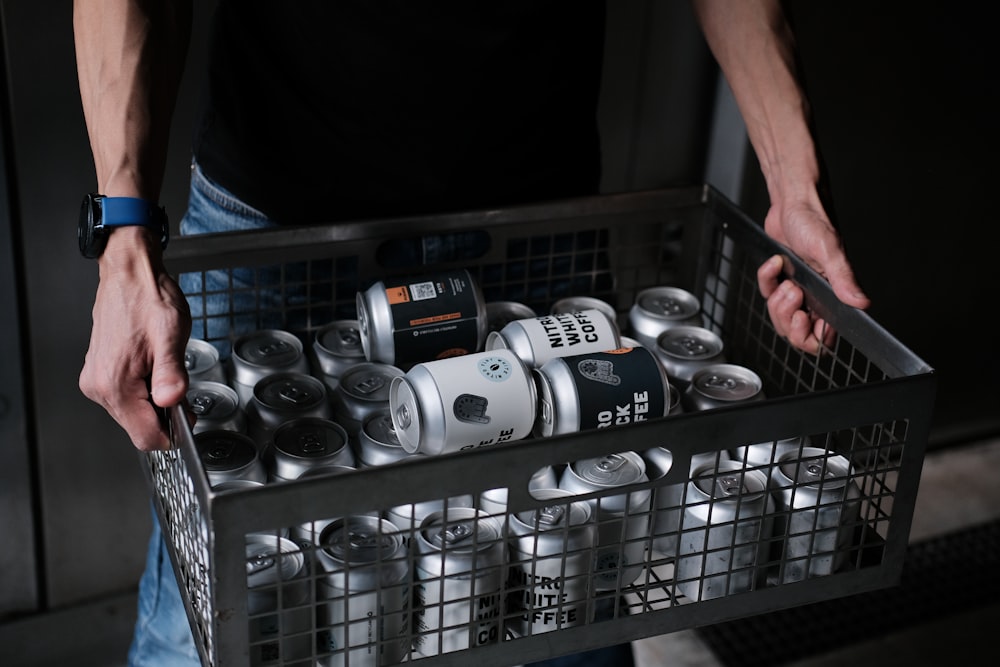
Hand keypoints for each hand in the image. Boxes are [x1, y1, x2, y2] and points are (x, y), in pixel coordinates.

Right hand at [79, 227, 191, 450]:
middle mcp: (99, 387)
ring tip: (162, 367)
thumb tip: (172, 402)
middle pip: (139, 427)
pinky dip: (144, 391)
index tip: (187, 416)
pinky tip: (151, 366)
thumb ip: (171, 373)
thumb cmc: (149, 299)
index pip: (146, 437)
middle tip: (178, 383)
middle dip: (164, 415)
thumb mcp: (170, 335)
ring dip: (154, 401)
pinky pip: (126, 398)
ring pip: (133, 414)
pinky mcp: (99, 374)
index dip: (173, 433)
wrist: (130, 275)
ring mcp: (96, 381)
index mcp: (115, 384)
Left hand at [758, 199, 869, 353]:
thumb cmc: (814, 221)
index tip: (805, 319)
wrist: (793, 202)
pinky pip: (766, 293)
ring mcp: (797, 289)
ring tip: (787, 281)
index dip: (810, 336)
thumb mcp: (829, 251)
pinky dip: (766, 279)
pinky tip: (775, 263)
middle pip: (796, 332)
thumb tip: (861, 302)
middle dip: (788, 317)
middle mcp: (815, 296)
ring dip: (777, 301)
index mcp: (832, 294)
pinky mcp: (779, 279)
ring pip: (779, 316)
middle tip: (794, 294)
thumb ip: (843, 279)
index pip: (822, 336)